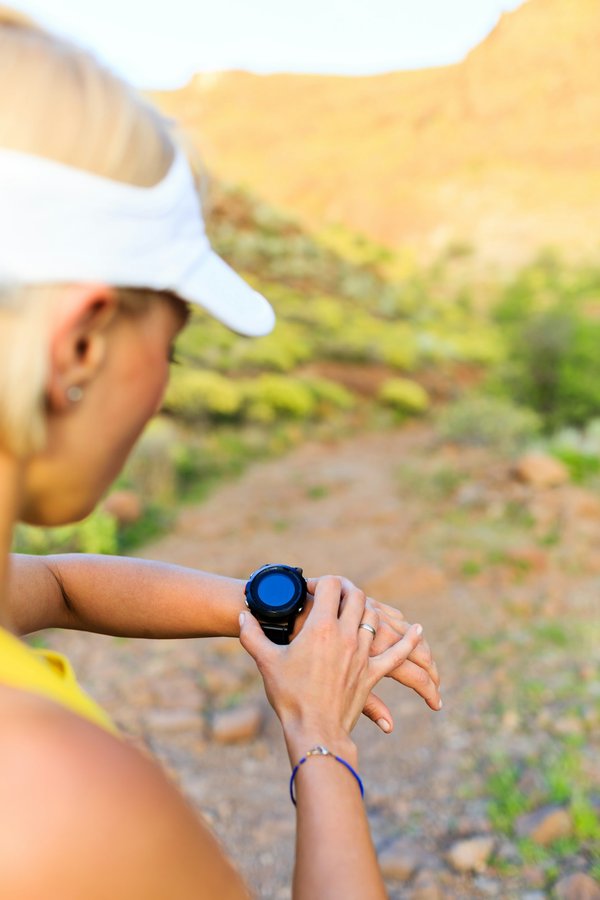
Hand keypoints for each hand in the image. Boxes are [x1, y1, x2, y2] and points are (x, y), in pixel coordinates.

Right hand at [239, 577, 423, 756]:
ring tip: (356, 607)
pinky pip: (397, 653)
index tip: (310, 587)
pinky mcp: (373, 673)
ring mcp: (363, 653)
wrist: (314, 731)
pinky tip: (417, 630)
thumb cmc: (289, 696)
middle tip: (333, 593)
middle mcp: (346, 634)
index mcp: (321, 627)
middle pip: (356, 596)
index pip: (330, 585)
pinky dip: (409, 640)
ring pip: (374, 617)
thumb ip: (252, 634)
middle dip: (345, 589)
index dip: (320, 580)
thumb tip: (242, 614)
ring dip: (366, 608)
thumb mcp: (266, 661)